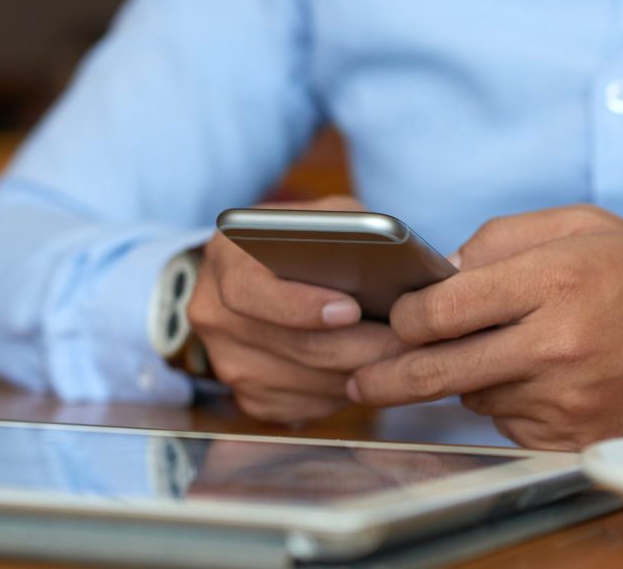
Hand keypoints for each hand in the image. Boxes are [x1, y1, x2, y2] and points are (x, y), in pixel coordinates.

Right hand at [187, 195, 404, 424]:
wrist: (254, 275)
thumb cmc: (298, 240)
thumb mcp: (316, 214)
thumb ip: (343, 226)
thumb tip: (388, 258)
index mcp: (225, 259)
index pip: (249, 291)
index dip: (300, 306)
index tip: (351, 310)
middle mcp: (215, 314)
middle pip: (293, 346)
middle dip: (359, 347)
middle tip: (408, 341)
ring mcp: (228, 363)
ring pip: (308, 384)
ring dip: (362, 373)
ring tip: (404, 356)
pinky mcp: (250, 398)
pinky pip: (308, 407)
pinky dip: (347, 392)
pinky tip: (372, 369)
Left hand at [347, 205, 622, 449]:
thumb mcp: (577, 224)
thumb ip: (499, 239)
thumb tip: (443, 272)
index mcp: (551, 281)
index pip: (445, 309)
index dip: (407, 315)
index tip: (398, 315)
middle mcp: (554, 345)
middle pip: (441, 369)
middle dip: (390, 376)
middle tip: (361, 380)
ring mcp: (563, 398)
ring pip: (472, 395)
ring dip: (462, 377)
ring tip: (491, 348)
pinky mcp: (572, 435)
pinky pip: (506, 421)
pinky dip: (501, 399)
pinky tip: (527, 373)